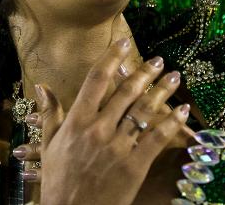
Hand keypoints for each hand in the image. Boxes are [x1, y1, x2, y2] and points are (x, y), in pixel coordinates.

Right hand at [13, 38, 190, 204]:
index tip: (124, 43)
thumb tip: (42, 87)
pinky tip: (183, 111)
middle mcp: (98, 128)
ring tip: (175, 76)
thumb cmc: (59, 181)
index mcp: (77, 121)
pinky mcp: (135, 165)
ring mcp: (118, 147)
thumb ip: (50, 114)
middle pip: (126, 91)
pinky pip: (156, 137)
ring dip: (163, 91)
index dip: (112, 57)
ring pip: (144, 110)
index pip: (97, 79)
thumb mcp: (49, 145)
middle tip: (159, 60)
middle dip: (145, 72)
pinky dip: (172, 122)